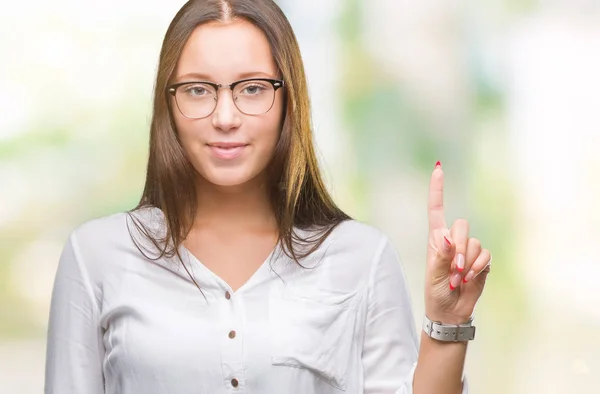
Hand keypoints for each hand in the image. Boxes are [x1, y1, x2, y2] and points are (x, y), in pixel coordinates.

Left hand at [424, 161, 491, 324]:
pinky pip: (485, 255)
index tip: (438, 167)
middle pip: (462, 226)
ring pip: (475, 242)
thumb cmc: (436, 292)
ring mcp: (468, 250)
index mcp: (436, 239)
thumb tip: (447, 238)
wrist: (450, 311)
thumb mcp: (434, 276)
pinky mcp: (482, 260)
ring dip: (467, 262)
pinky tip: (469, 279)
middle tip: (453, 269)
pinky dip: (477, 268)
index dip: (437, 189)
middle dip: (459, 247)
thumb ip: (441, 257)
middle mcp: (453, 240)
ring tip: (458, 278)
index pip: (436, 209)